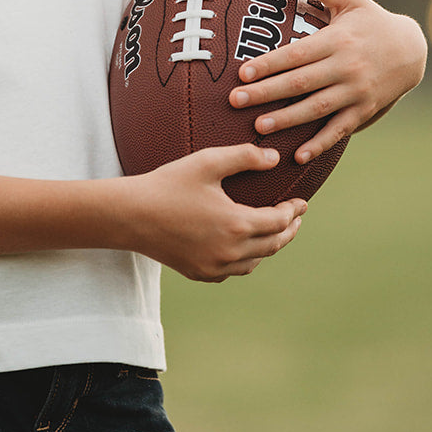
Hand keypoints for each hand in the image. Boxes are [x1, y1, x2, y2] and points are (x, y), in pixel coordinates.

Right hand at [125, 144, 307, 282]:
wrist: (130, 215)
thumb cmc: (168, 184)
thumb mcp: (207, 162)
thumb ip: (244, 157)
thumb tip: (274, 158)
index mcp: (237, 224)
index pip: (279, 221)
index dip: (293, 212)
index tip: (302, 202)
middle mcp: (231, 252)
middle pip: (273, 245)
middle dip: (288, 231)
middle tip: (295, 219)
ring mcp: (215, 267)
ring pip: (255, 262)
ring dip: (268, 247)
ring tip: (273, 234)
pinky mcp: (200, 273)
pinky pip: (232, 271)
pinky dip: (245, 260)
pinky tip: (243, 250)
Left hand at [231, 0, 427, 163]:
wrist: (412, 49)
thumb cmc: (372, 21)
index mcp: (337, 40)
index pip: (296, 54)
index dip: (268, 64)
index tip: (242, 73)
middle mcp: (346, 67)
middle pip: (300, 83)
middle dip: (266, 93)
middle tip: (235, 101)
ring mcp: (356, 91)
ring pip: (316, 108)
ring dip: (287, 119)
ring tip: (259, 127)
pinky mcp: (364, 109)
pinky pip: (340, 129)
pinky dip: (320, 144)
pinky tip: (298, 155)